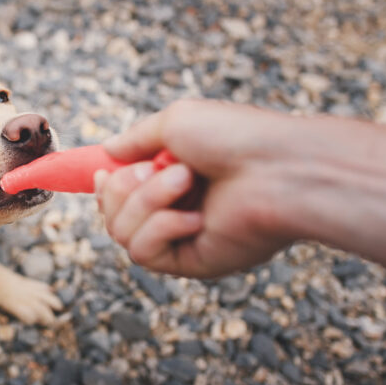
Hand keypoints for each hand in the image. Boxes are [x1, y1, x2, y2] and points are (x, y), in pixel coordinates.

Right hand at [94, 99, 297, 277]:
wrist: (281, 169)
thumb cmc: (237, 139)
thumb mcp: (175, 121)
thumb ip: (135, 138)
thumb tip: (108, 151)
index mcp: (173, 177)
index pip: (119, 194)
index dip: (106, 186)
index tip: (104, 172)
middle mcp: (175, 209)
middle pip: (111, 213)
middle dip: (126, 185)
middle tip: (168, 167)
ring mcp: (183, 238)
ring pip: (122, 232)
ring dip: (146, 200)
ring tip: (186, 180)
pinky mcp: (192, 263)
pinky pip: (144, 253)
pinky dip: (162, 227)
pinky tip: (195, 216)